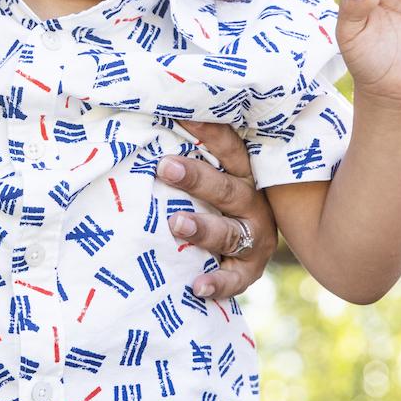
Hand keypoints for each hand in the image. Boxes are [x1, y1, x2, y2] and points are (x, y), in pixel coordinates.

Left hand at [161, 121, 276, 300]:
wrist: (249, 250)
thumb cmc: (214, 203)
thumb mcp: (210, 178)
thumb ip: (186, 157)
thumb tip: (146, 120)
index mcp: (243, 175)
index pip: (229, 149)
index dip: (207, 132)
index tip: (177, 115)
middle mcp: (253, 204)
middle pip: (226, 189)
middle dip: (196, 178)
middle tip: (164, 167)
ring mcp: (254, 239)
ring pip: (229, 233)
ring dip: (203, 228)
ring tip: (175, 223)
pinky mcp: (248, 272)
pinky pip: (234, 279)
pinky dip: (216, 282)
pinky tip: (196, 285)